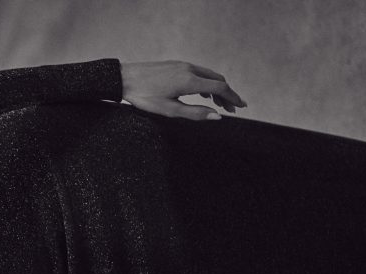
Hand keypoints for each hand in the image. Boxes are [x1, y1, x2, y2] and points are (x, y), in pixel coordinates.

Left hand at [120, 60, 246, 120]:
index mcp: (190, 81)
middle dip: (227, 94)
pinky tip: (203, 93)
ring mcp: (182, 65)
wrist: (124, 78)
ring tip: (218, 103)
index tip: (241, 106)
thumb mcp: (169, 110)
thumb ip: (195, 113)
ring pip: (208, 75)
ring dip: (217, 89)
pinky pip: (198, 72)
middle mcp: (189, 69)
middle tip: (231, 109)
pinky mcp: (176, 64)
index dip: (233, 97)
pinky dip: (206, 82)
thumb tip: (217, 117)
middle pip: (217, 80)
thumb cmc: (144, 96)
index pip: (220, 87)